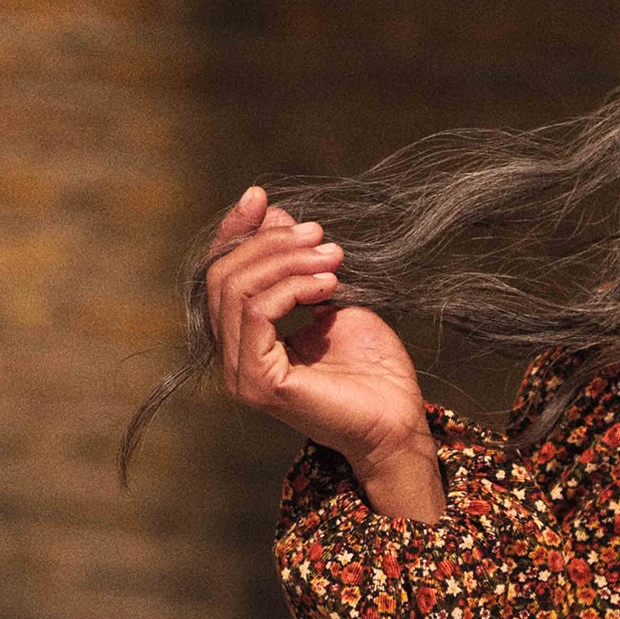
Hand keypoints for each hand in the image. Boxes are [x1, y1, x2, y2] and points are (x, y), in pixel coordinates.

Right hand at [207, 185, 445, 520]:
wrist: (398, 420)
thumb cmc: (374, 370)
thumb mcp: (332, 300)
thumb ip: (298, 265)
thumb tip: (274, 215)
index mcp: (245, 338)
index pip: (221, 274)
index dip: (236, 232)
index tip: (261, 198)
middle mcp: (233, 357)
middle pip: (223, 276)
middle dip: (271, 244)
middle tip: (320, 236)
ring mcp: (241, 373)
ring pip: (237, 290)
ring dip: (286, 261)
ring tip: (332, 258)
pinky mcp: (259, 382)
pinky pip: (258, 313)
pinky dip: (292, 287)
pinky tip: (327, 285)